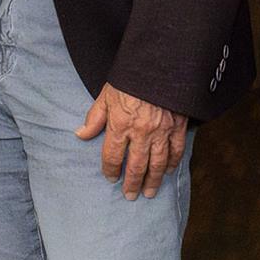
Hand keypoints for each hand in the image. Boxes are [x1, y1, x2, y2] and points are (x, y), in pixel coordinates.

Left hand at [76, 84, 188, 199]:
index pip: (112, 156)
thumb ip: (95, 118)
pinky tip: (168, 171)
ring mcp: (162, 131)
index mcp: (121, 125)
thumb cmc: (130, 78)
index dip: (110, 170)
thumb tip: (81, 134)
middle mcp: (141, 132)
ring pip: (157, 163)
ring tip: (149, 193)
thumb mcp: (106, 95)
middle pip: (136, 166)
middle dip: (132, 184)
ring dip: (153, 180)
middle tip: (131, 196)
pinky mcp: (178, 126)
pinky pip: (176, 150)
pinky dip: (172, 163)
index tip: (110, 178)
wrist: (159, 63)